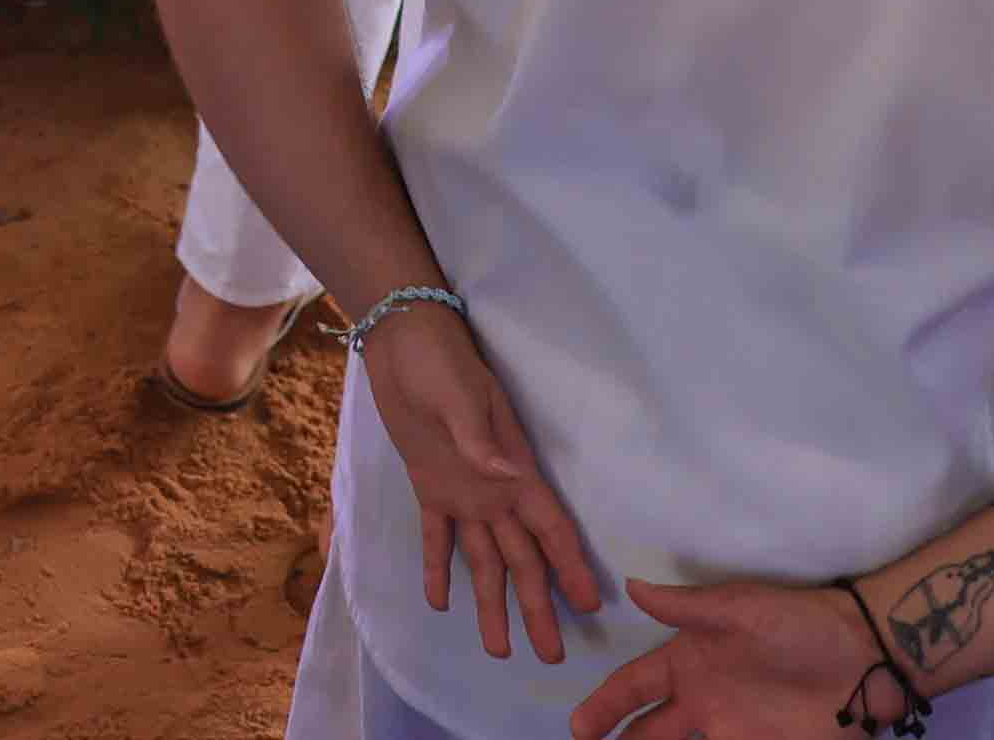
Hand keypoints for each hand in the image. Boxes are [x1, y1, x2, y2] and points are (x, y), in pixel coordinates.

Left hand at [362, 308, 607, 664]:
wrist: (404, 340)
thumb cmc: (441, 362)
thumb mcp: (461, 396)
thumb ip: (481, 441)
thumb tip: (511, 477)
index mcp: (514, 470)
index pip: (550, 529)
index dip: (569, 568)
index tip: (589, 606)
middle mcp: (496, 490)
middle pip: (523, 559)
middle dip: (537, 606)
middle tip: (549, 654)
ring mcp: (464, 490)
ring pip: (486, 559)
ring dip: (492, 601)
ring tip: (498, 648)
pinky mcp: (430, 485)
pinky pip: (438, 536)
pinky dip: (439, 568)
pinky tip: (440, 602)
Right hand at [564, 578, 886, 738]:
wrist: (863, 656)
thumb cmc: (797, 624)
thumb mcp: (740, 608)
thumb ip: (687, 606)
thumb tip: (630, 586)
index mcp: (688, 661)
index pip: (634, 686)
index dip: (604, 706)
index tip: (579, 726)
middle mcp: (702, 700)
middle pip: (648, 730)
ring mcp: (732, 730)